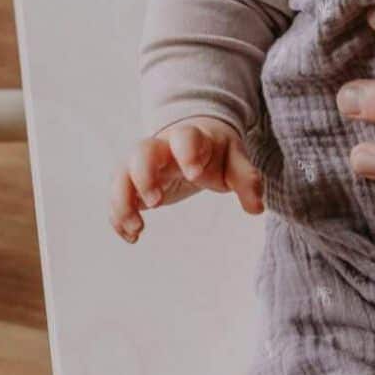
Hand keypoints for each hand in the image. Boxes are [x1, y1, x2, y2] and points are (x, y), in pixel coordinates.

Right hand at [108, 115, 264, 242]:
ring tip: (137, 227)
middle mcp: (161, 149)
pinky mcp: (133, 184)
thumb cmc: (214, 152)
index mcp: (190, 138)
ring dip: (123, 201)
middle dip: (144, 176)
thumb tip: (256, 208)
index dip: (187, 152)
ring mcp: (142, 165)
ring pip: (121, 175)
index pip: (184, 137)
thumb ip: (247, 180)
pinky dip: (118, 217)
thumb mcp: (235, 160)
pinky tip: (132, 237)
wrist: (193, 141)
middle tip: (156, 202)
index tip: (194, 174)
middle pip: (141, 152)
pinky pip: (118, 197)